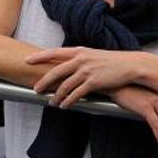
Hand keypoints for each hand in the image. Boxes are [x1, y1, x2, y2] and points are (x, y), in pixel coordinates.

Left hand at [28, 46, 145, 107]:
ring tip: (51, 103)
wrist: (131, 65)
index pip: (54, 52)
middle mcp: (81, 59)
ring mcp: (87, 70)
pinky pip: (76, 94)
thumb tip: (66, 63)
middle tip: (35, 90)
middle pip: (55, 71)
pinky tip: (64, 106)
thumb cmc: (111, 61)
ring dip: (56, 96)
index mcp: (79, 51)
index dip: (39, 56)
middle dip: (44, 82)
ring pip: (65, 85)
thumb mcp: (93, 55)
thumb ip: (79, 58)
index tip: (26, 60)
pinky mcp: (94, 82)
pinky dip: (68, 101)